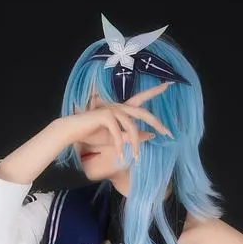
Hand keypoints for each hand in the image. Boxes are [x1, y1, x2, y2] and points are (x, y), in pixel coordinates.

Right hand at [57, 81, 173, 164]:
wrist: (73, 132)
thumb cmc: (93, 134)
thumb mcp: (116, 138)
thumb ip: (131, 136)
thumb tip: (150, 136)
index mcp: (122, 109)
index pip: (141, 99)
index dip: (154, 91)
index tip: (169, 85)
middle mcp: (119, 106)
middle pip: (143, 113)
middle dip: (156, 122)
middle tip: (168, 134)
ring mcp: (113, 110)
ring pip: (131, 127)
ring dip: (135, 145)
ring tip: (136, 158)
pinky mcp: (105, 116)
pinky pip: (118, 133)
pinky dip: (120, 146)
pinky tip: (121, 156)